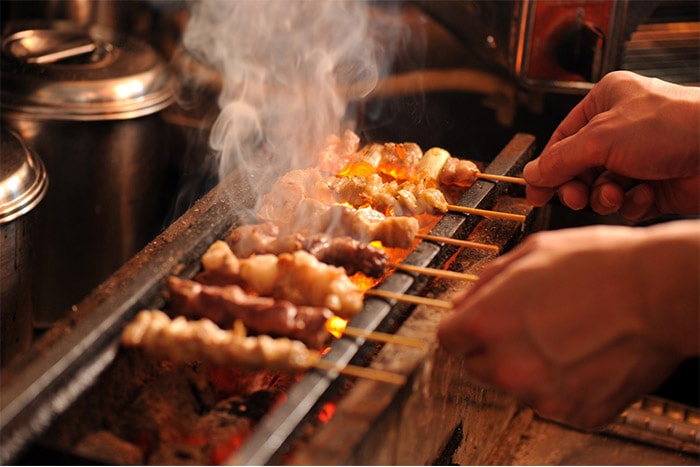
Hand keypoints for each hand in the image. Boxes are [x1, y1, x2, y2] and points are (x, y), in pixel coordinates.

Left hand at [437, 220, 699, 428]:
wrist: (662, 291)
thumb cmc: (601, 264)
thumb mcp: (531, 252)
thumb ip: (487, 284)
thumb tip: (462, 304)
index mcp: (487, 324)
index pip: (449, 340)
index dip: (466, 328)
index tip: (482, 324)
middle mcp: (507, 366)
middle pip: (479, 366)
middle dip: (496, 347)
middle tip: (535, 324)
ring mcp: (542, 395)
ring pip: (518, 385)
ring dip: (532, 367)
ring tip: (569, 336)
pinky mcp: (576, 413)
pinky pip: (556, 400)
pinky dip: (567, 384)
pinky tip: (588, 355)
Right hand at [524, 71, 699, 221]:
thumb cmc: (672, 127)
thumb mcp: (600, 138)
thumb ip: (559, 160)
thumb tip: (531, 175)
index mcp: (607, 102)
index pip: (562, 139)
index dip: (547, 167)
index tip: (535, 192)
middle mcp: (622, 129)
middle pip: (579, 167)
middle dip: (578, 186)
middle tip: (576, 197)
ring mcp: (640, 158)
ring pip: (600, 188)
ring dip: (605, 196)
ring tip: (616, 193)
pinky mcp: (656, 185)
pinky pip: (627, 202)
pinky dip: (631, 203)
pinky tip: (645, 195)